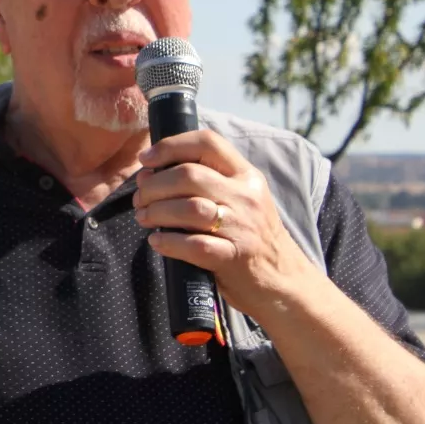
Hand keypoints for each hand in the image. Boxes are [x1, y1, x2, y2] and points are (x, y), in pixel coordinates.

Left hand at [132, 129, 317, 321]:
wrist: (284, 281)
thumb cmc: (252, 237)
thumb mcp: (242, 199)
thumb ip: (208, 181)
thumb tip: (151, 173)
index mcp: (246, 176)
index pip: (207, 143)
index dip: (170, 146)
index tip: (146, 160)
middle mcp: (246, 197)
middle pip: (189, 175)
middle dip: (154, 185)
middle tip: (140, 198)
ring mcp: (242, 227)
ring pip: (189, 208)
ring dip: (156, 212)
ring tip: (144, 218)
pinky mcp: (234, 257)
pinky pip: (194, 245)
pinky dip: (169, 242)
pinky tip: (157, 242)